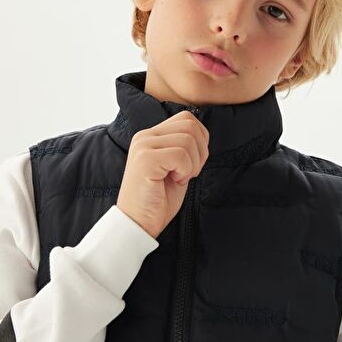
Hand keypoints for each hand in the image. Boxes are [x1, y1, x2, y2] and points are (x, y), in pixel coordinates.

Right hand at [116, 110, 209, 238]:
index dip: (201, 140)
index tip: (193, 163)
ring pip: (187, 139)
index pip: (187, 118)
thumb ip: (184, 147)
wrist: (138, 223)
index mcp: (151, 136)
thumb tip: (203, 134)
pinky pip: (181, 155)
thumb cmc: (158, 199)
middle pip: (190, 125)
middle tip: (189, 172)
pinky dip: (185, 171)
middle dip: (200, 151)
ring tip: (179, 178)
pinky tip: (174, 181)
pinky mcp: (145, 160)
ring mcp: (143, 146)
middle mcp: (144, 136)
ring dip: (192, 163)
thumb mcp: (175, 167)